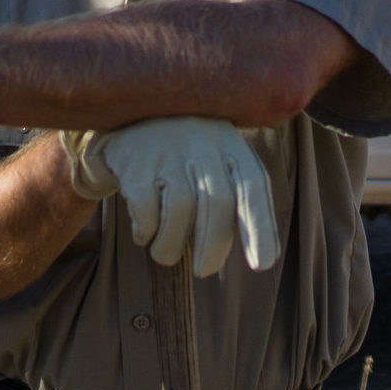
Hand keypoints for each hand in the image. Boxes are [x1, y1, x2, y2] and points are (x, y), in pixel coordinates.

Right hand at [60, 117, 280, 276]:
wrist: (126, 119)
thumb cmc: (183, 153)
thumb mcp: (216, 159)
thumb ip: (238, 197)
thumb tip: (264, 256)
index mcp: (230, 142)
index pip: (254, 185)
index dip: (260, 227)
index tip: (262, 265)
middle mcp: (201, 140)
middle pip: (217, 202)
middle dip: (214, 247)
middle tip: (205, 270)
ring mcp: (166, 149)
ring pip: (180, 209)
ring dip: (172, 245)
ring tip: (165, 253)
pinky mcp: (134, 162)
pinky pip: (146, 211)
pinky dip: (147, 232)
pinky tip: (145, 233)